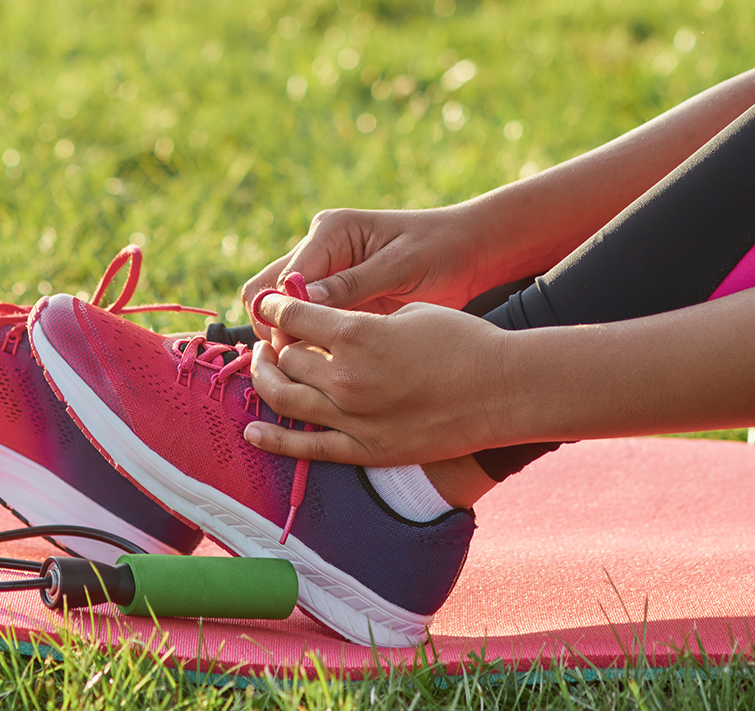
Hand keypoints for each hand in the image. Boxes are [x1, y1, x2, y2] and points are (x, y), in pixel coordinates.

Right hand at [240, 206, 490, 344]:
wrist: (469, 252)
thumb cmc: (440, 251)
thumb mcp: (401, 266)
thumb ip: (354, 282)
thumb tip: (304, 300)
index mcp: (330, 232)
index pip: (282, 278)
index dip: (282, 315)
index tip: (301, 348)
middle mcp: (318, 250)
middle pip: (267, 293)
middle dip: (276, 330)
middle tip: (301, 366)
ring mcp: (325, 275)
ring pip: (282, 312)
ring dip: (290, 341)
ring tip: (315, 373)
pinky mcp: (336, 299)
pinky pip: (308, 324)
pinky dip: (308, 345)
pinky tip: (325, 369)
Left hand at [242, 293, 520, 466]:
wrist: (502, 390)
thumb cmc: (462, 341)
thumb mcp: (406, 312)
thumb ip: (360, 317)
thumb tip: (324, 323)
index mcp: (356, 335)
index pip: (293, 316)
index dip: (277, 307)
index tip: (274, 304)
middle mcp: (345, 378)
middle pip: (286, 356)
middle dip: (275, 341)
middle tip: (276, 336)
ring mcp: (353, 418)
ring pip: (286, 397)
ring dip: (266, 379)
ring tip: (263, 368)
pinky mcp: (365, 449)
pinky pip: (306, 446)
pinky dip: (274, 438)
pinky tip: (253, 430)